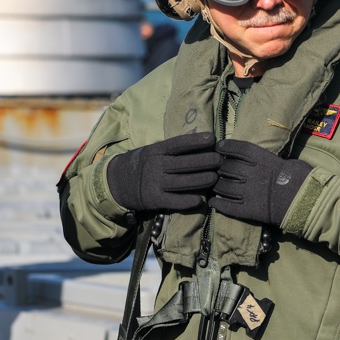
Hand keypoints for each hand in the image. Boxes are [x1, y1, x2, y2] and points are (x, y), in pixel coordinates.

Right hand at [106, 132, 220, 212]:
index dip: (196, 141)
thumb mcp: (154, 151)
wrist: (118, 182)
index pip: (178, 144)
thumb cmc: (144, 164)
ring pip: (183, 182)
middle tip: (220, 160)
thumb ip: (173, 149)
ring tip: (215, 177)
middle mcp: (155, 166)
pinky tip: (201, 200)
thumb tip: (201, 142)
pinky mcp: (154, 200)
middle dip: (205, 161)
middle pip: (184, 163)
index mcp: (156, 150)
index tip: (213, 138)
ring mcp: (154, 183)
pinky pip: (175, 201)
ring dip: (202, 180)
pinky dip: (189, 201)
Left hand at [209, 139, 313, 226]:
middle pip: (227, 167)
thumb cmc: (303, 179)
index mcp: (262, 159)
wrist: (307, 202)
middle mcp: (251, 174)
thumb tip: (265, 161)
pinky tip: (213, 202)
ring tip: (216, 185)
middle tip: (218, 169)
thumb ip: (271, 161)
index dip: (226, 146)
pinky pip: (227, 206)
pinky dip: (218, 203)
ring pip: (223, 186)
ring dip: (217, 185)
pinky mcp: (247, 210)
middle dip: (220, 168)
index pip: (238, 149)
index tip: (219, 147)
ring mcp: (248, 193)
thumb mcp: (288, 162)